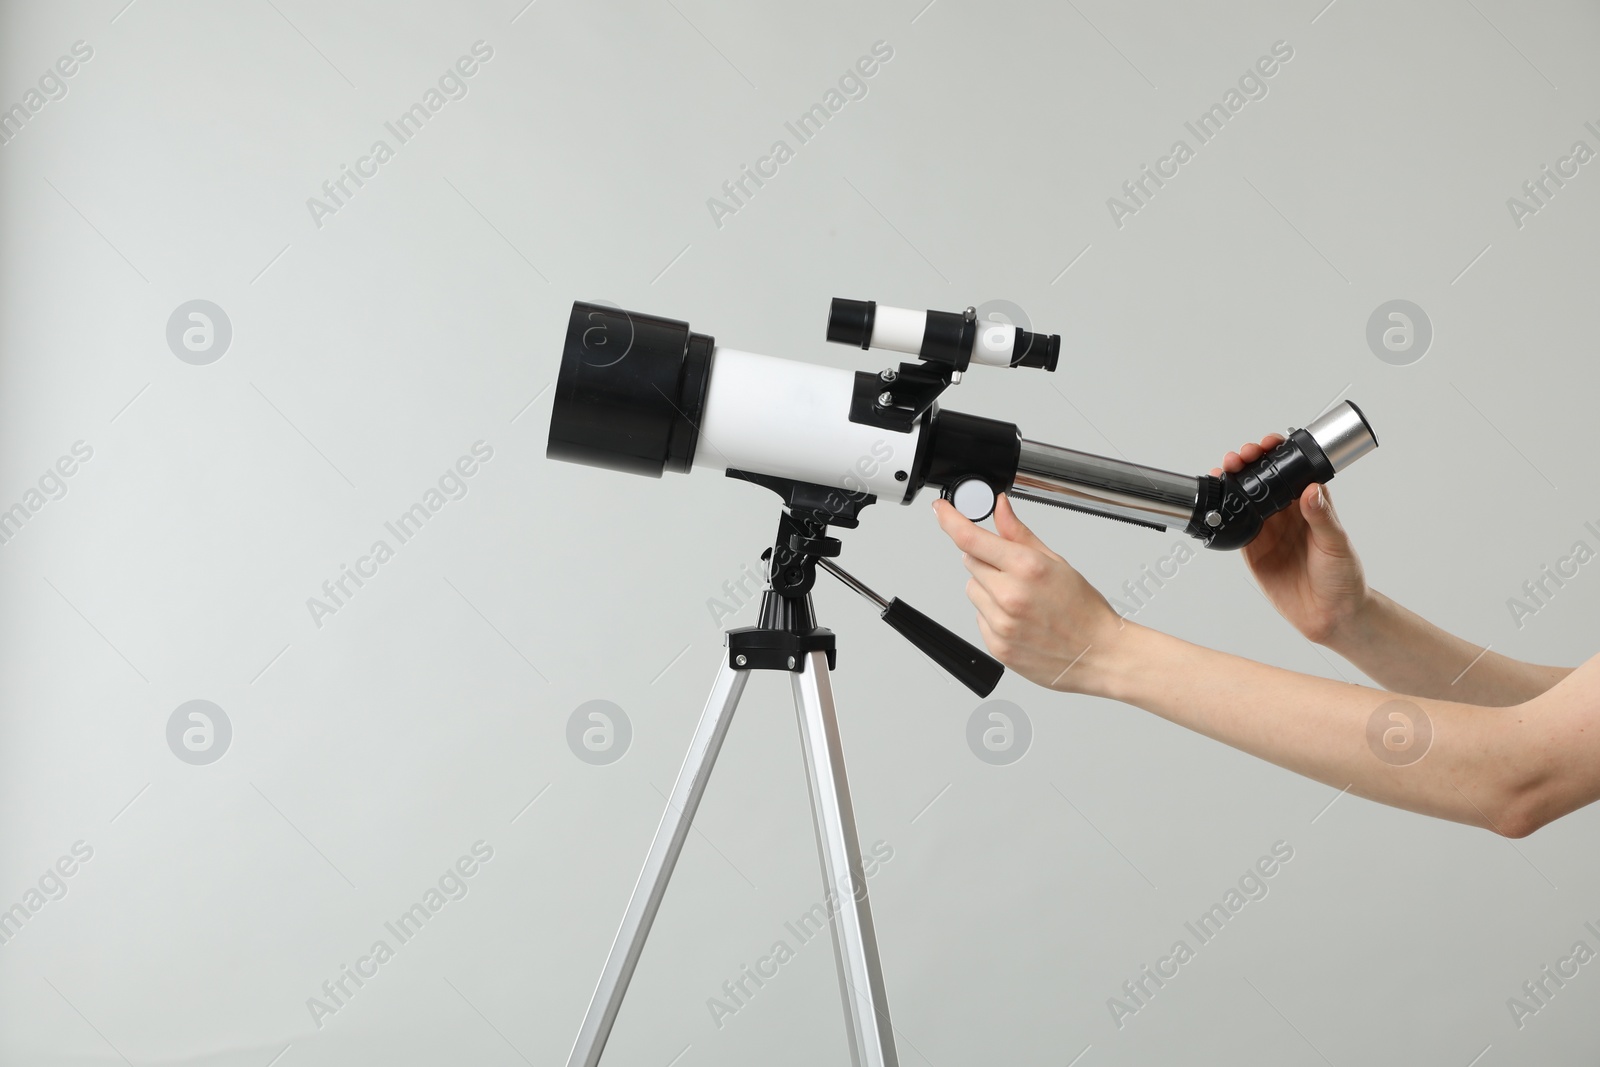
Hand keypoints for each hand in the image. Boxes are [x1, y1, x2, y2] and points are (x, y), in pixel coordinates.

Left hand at [933, 493, 1122, 693]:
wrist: (1098, 655)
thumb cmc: (1084, 610)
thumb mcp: (1055, 562)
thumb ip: (1019, 534)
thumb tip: (1000, 507)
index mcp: (1026, 569)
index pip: (971, 538)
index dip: (950, 520)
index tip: (941, 510)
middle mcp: (1010, 596)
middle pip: (970, 562)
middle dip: (988, 562)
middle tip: (1016, 574)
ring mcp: (1001, 624)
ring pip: (972, 590)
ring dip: (988, 589)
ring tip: (1021, 600)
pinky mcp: (997, 646)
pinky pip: (979, 618)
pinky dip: (992, 615)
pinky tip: (1019, 619)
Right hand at [1214, 434, 1368, 643]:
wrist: (1330, 616)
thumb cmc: (1343, 578)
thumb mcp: (1336, 544)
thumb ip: (1322, 517)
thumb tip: (1311, 490)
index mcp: (1310, 505)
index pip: (1291, 470)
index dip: (1278, 453)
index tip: (1269, 444)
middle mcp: (1287, 514)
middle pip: (1263, 479)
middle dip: (1249, 462)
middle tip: (1241, 456)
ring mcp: (1268, 531)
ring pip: (1245, 498)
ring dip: (1233, 481)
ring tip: (1223, 470)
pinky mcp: (1252, 550)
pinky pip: (1235, 526)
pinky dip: (1224, 511)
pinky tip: (1217, 499)